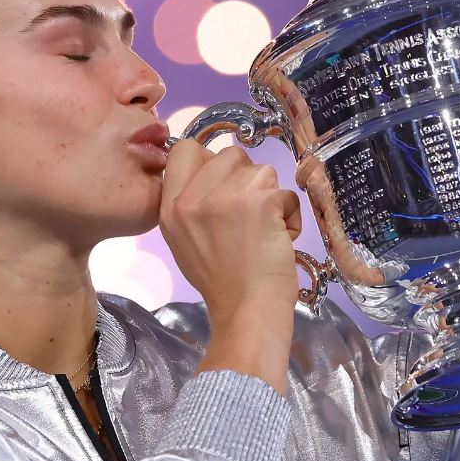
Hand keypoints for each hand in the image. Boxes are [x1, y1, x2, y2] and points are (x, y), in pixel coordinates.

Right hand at [159, 142, 301, 320]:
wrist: (247, 310)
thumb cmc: (223, 283)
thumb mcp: (185, 240)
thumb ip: (191, 204)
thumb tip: (214, 175)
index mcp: (170, 207)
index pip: (184, 150)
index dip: (210, 161)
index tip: (224, 185)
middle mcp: (192, 198)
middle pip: (228, 154)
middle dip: (246, 179)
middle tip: (248, 216)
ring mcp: (225, 196)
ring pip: (260, 169)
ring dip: (269, 196)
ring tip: (263, 229)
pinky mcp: (258, 200)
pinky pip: (284, 191)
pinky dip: (289, 213)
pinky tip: (280, 237)